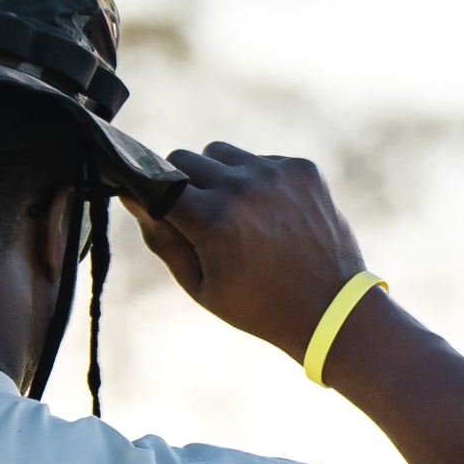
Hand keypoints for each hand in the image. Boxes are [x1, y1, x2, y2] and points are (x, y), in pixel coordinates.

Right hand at [124, 143, 370, 358]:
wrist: (330, 310)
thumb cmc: (256, 305)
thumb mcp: (199, 285)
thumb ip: (161, 239)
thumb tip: (133, 197)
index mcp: (213, 220)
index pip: (158, 180)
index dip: (155, 196)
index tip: (161, 210)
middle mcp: (243, 187)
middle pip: (185, 158)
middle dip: (184, 184)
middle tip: (201, 218)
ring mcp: (276, 173)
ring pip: (221, 153)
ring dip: (219, 176)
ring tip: (238, 216)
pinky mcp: (302, 168)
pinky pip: (259, 159)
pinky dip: (256, 180)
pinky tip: (271, 215)